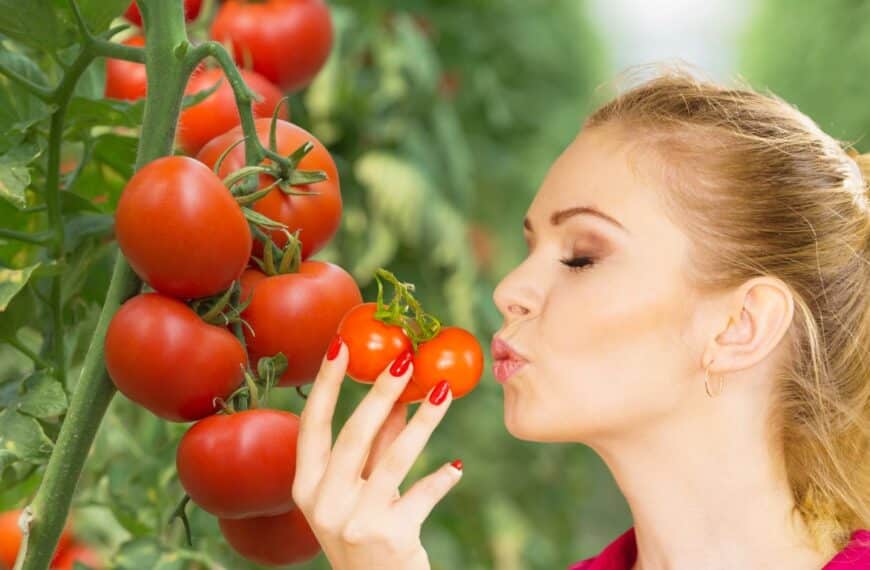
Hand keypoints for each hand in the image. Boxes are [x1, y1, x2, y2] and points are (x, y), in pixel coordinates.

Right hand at [292, 336, 462, 569]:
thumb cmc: (367, 531)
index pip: (312, 425)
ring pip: (393, 459)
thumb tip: (399, 392)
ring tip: (444, 391)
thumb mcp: (360, 489)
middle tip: (405, 359)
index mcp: (306, 487)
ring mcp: (354, 521)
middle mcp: (323, 503)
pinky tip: (456, 468)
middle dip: (381, 392)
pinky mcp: (390, 537)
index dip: (327, 384)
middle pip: (353, 435)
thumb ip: (376, 444)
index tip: (341, 345)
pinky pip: (421, 496)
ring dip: (422, 421)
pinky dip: (440, 480)